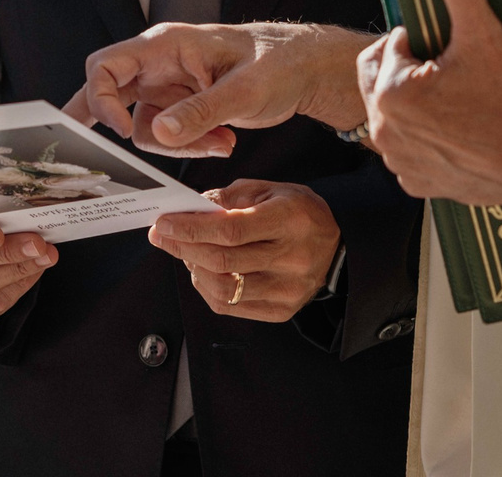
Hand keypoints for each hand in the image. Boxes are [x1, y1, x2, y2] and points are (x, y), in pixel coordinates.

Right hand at [64, 22, 374, 158]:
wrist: (305, 69)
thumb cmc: (279, 62)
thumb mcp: (245, 89)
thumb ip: (201, 111)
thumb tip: (159, 133)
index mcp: (166, 46)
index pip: (106, 65)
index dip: (101, 99)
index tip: (122, 131)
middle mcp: (158, 65)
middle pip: (106, 91)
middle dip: (100, 122)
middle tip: (76, 152)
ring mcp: (167, 88)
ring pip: (144, 127)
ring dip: (177, 146)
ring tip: (222, 141)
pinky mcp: (180, 107)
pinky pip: (168, 137)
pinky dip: (192, 147)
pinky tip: (225, 140)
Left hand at [149, 180, 340, 322]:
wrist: (338, 246)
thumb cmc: (299, 213)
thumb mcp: (270, 190)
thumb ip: (230, 197)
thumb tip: (190, 209)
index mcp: (290, 220)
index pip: (231, 229)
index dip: (192, 228)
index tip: (165, 222)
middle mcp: (292, 258)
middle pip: (223, 261)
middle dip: (183, 247)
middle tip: (163, 235)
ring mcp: (288, 289)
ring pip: (225, 289)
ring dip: (193, 269)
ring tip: (186, 252)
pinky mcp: (282, 310)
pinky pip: (232, 307)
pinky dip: (207, 289)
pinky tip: (203, 271)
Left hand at [358, 0, 501, 204]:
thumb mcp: (485, 36)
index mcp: (391, 92)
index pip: (388, 48)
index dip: (419, 41)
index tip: (449, 48)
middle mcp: (386, 131)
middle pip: (383, 82)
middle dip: (409, 71)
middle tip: (451, 70)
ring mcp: (401, 162)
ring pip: (396, 117)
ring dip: (415, 105)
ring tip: (459, 100)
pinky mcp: (420, 184)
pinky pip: (411, 152)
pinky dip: (427, 140)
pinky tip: (459, 131)